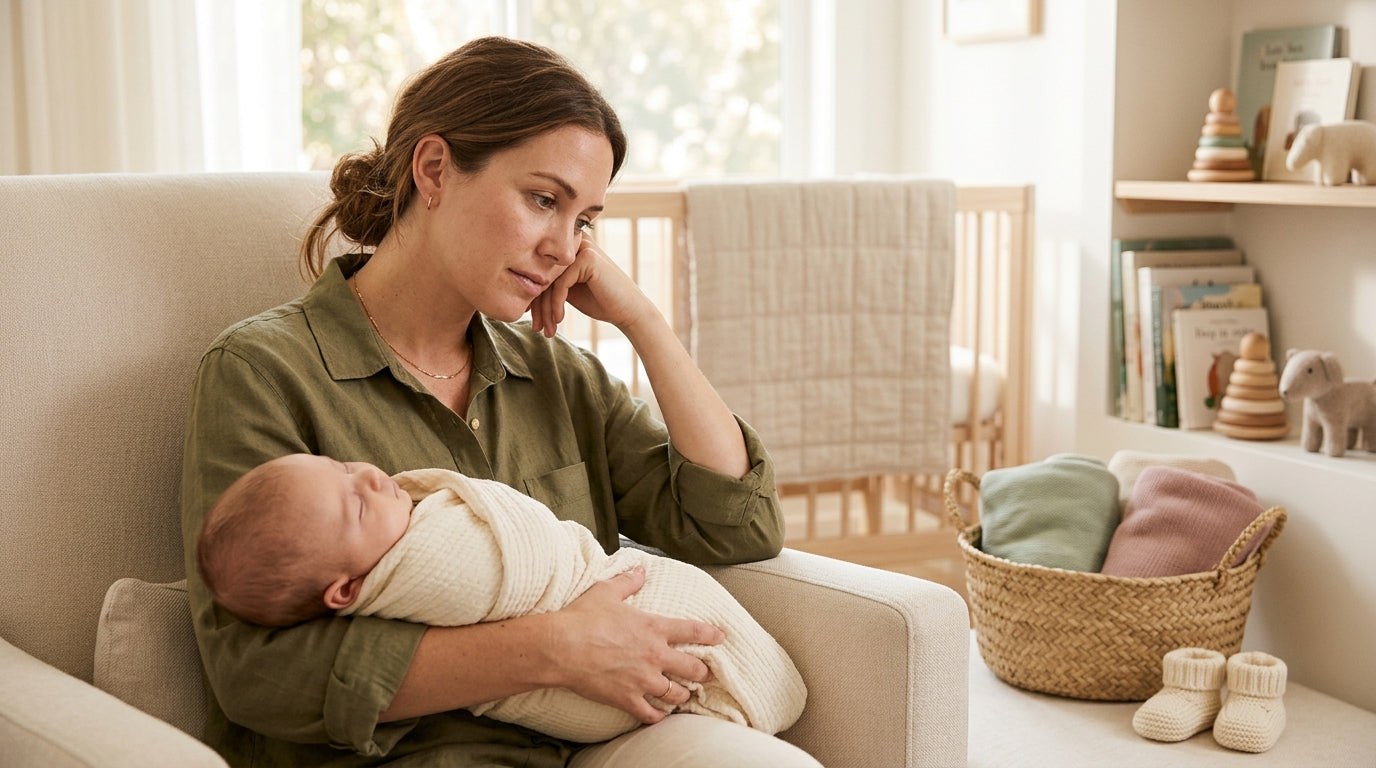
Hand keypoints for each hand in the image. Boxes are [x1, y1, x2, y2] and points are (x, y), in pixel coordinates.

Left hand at [529, 236, 655, 337]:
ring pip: (549, 280)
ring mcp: (582, 247)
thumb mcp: (568, 291)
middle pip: (542, 274)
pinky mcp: (587, 258)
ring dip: (546, 310)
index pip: (540, 271)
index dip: (533, 297)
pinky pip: (561, 284)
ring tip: (547, 330)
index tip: (531, 319)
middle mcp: (574, 242)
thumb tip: (519, 288)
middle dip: (538, 306)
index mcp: (569, 247)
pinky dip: (557, 304)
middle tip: (537, 329)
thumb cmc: (600, 301)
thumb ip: (550, 283)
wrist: (629, 311)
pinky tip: (560, 320)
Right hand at [550, 565, 723, 723]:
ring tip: (685, 696)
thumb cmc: (582, 617)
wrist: (560, 647)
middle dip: (703, 672)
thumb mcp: (606, 591)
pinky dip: (658, 716)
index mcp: (653, 628)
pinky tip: (660, 716)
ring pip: (675, 694)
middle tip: (706, 674)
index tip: (721, 638)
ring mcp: (642, 680)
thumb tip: (640, 570)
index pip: (692, 631)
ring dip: (682, 695)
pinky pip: (650, 714)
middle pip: (692, 668)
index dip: (710, 635)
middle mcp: (654, 655)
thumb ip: (627, 581)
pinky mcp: (627, 698)